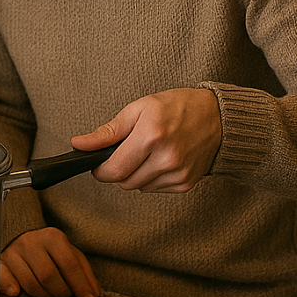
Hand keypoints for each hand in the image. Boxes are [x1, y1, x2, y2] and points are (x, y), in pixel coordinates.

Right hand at [0, 227, 99, 296]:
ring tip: (49, 295)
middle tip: (64, 296)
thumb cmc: (50, 252)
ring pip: (29, 283)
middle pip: (48, 275)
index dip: (80, 285)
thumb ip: (84, 273)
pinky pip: (2, 278)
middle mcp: (31, 242)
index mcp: (52, 237)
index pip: (69, 263)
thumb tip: (93, 295)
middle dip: (61, 292)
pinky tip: (17, 292)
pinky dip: (9, 287)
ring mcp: (13, 253)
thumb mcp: (71, 255)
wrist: (22, 240)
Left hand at [72, 87, 220, 192]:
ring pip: (138, 187)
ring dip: (135, 174)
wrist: (217, 117)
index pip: (114, 170)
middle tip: (126, 151)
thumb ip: (107, 131)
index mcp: (151, 136)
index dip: (100, 170)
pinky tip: (160, 159)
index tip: (98, 163)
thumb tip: (79, 144)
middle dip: (117, 170)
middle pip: (124, 182)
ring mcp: (178, 173)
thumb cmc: (177, 108)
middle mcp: (166, 158)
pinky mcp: (185, 183)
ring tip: (147, 152)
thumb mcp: (138, 109)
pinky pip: (154, 189)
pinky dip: (151, 178)